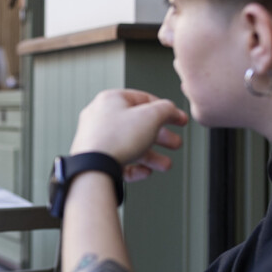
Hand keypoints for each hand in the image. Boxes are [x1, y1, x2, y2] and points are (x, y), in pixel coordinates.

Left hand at [70, 89, 187, 180]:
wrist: (93, 168)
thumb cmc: (115, 139)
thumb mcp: (151, 117)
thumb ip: (166, 110)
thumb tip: (171, 110)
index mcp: (110, 100)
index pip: (143, 100)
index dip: (165, 110)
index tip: (178, 119)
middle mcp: (100, 117)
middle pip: (137, 125)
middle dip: (160, 136)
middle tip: (174, 142)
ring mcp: (95, 139)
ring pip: (128, 145)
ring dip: (151, 155)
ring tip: (165, 164)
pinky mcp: (94, 159)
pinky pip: (118, 160)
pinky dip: (134, 166)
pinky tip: (145, 172)